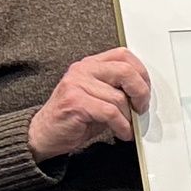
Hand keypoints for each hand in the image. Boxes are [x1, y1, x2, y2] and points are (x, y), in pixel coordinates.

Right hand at [27, 49, 150, 160]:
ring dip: (129, 117)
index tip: (144, 91)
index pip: (124, 55)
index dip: (141, 73)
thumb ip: (118, 88)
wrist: (45, 134)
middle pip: (126, 71)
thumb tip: (144, 93)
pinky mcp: (75, 102)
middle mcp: (82, 70)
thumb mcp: (100, 97)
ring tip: (126, 126)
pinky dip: (122, 126)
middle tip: (141, 109)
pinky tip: (122, 132)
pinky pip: (111, 112)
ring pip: (119, 97)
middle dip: (141, 93)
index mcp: (90, 64)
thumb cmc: (75, 117)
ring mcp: (76, 84)